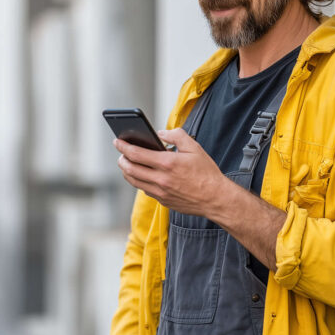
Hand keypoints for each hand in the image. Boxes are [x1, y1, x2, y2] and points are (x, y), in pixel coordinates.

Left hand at [115, 127, 233, 218]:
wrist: (217, 199)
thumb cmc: (207, 173)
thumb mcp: (195, 148)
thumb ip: (176, 135)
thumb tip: (160, 133)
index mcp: (168, 163)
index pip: (136, 154)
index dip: (123, 146)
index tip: (117, 141)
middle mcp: (161, 179)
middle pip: (130, 169)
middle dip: (121, 159)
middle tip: (120, 153)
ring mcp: (161, 192)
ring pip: (134, 181)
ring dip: (126, 171)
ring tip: (126, 164)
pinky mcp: (163, 201)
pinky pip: (145, 190)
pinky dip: (139, 181)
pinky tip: (142, 175)